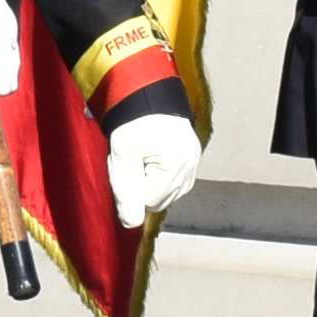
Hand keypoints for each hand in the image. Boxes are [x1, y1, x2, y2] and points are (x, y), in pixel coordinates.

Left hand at [104, 105, 203, 228]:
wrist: (145, 92)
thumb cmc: (132, 122)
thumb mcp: (123, 156)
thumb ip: (127, 191)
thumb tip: (132, 224)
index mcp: (176, 168)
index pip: (147, 202)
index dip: (130, 187)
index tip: (125, 163)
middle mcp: (191, 168)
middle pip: (158, 199)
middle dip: (140, 184)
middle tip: (130, 158)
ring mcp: (194, 163)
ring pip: (166, 192)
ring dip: (148, 179)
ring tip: (139, 154)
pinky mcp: (192, 157)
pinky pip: (173, 180)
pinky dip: (158, 173)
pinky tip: (149, 156)